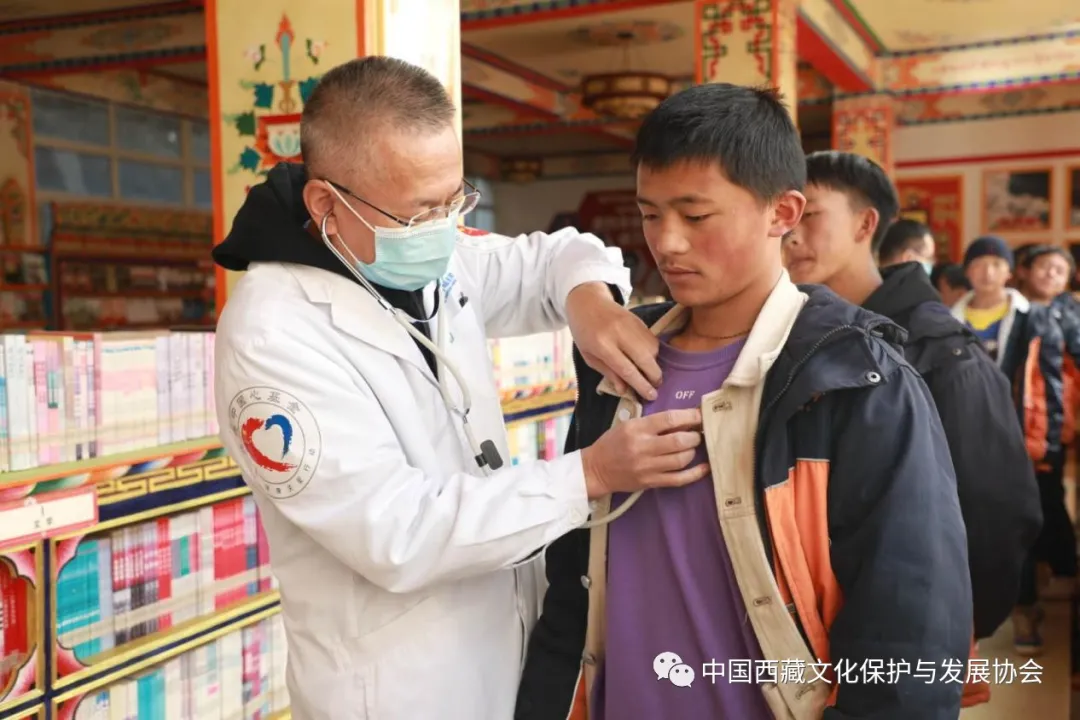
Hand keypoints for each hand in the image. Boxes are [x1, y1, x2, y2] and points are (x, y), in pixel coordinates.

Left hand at [566, 283, 661, 400]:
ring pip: (652, 349)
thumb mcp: (589, 356)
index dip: (641, 384)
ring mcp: (631, 324)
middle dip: (654, 376)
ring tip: (650, 373)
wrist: (587, 302)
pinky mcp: (639, 320)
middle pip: (645, 359)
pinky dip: (654, 352)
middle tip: (656, 387)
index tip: (651, 396)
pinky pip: (653, 339)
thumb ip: (608, 373)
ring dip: (655, 364)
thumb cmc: (584, 333)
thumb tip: (625, 390)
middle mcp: (618, 334)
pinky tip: (648, 358)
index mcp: (602, 345)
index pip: (626, 369)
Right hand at [580, 408, 708, 498]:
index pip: (669, 419)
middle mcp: (643, 447)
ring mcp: (647, 467)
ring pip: (681, 460)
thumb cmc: (613, 443)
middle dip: (694, 436)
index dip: (689, 416)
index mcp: (637, 429)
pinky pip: (678, 479)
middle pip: (679, 441)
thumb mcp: (629, 425)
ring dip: (692, 451)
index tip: (700, 415)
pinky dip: (695, 474)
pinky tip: (704, 468)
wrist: (596, 469)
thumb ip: (653, 423)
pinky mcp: (650, 482)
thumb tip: (683, 420)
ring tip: (693, 447)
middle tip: (697, 433)